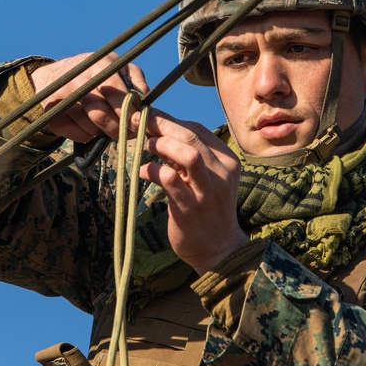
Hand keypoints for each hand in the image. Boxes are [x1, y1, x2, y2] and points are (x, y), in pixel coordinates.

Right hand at [29, 53, 148, 142]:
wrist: (53, 77)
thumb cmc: (94, 72)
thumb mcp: (117, 66)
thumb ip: (135, 80)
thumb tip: (145, 100)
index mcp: (99, 66)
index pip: (118, 96)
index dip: (130, 113)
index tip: (138, 122)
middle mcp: (79, 81)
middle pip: (103, 115)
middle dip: (120, 128)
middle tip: (129, 131)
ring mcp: (63, 98)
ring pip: (92, 128)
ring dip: (104, 131)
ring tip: (106, 121)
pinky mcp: (53, 114)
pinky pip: (80, 135)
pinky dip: (89, 135)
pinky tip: (88, 123)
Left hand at [138, 111, 248, 274]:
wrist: (218, 249)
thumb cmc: (207, 209)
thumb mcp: (207, 178)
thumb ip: (190, 156)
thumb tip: (159, 130)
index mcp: (227, 160)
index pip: (197, 129)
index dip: (170, 120)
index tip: (149, 116)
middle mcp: (221, 173)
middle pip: (190, 136)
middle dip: (161, 125)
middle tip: (138, 121)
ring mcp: (207, 191)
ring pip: (188, 154)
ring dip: (161, 145)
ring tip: (145, 146)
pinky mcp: (190, 208)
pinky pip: (169, 181)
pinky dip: (152, 170)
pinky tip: (143, 171)